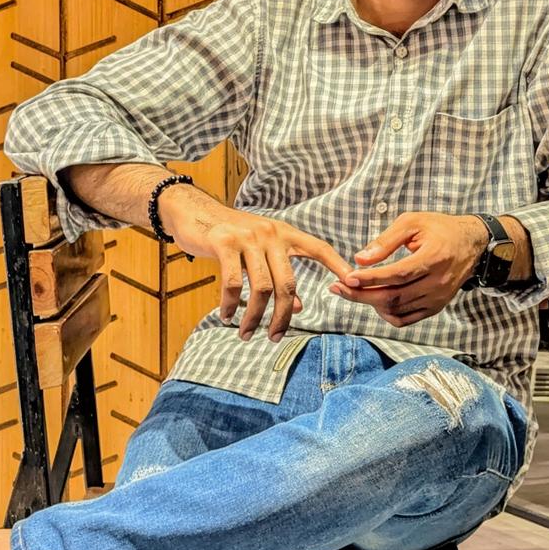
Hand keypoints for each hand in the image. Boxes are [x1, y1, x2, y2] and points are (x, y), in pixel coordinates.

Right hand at [159, 185, 352, 341]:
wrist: (196, 211)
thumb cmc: (232, 235)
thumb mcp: (260, 251)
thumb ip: (281, 275)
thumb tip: (300, 308)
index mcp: (284, 233)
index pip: (319, 248)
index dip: (337, 264)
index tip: (352, 283)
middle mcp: (271, 234)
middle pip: (288, 283)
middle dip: (283, 316)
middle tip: (275, 338)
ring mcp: (248, 238)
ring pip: (261, 288)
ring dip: (254, 317)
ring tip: (246, 334)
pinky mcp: (224, 243)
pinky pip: (233, 282)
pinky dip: (230, 304)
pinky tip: (226, 316)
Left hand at [327, 212, 488, 327]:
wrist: (471, 243)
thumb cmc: (439, 228)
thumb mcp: (413, 222)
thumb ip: (386, 241)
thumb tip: (360, 259)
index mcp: (434, 258)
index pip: (398, 274)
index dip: (371, 278)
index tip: (347, 277)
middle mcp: (438, 282)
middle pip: (394, 297)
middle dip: (362, 295)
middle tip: (338, 288)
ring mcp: (438, 298)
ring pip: (398, 310)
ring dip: (371, 304)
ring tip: (352, 291)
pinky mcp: (437, 307)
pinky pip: (407, 319)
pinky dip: (387, 313)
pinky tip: (375, 300)